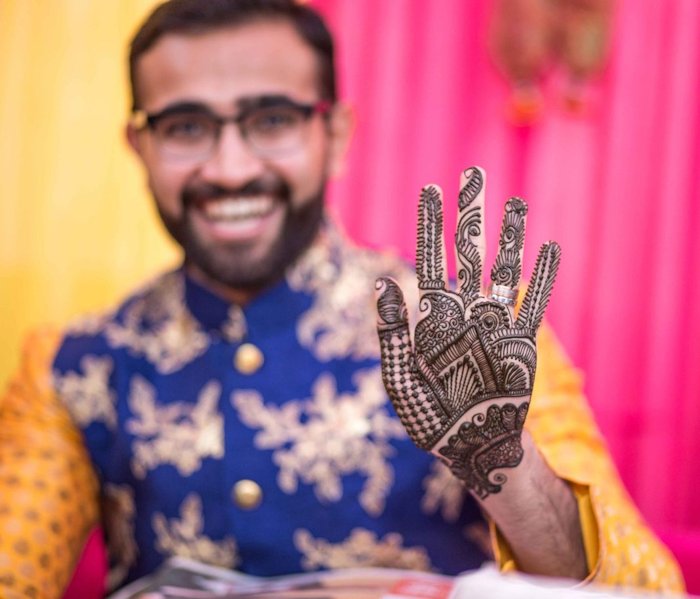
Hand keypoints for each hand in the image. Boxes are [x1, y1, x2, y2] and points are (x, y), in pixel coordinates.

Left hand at [375, 167, 560, 498]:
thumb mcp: (402, 378)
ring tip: (517, 204)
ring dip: (510, 238)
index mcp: (432, 320)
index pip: (431, 261)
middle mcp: (464, 314)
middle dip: (470, 217)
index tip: (432, 191)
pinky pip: (533, 305)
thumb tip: (382, 283)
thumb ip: (394, 333)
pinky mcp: (520, 346)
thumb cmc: (429, 419)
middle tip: (473, 176)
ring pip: (503, 271)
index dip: (432, 227)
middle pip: (468, 254)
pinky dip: (543, 278)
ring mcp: (494, 327)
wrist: (470, 448)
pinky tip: (549, 250)